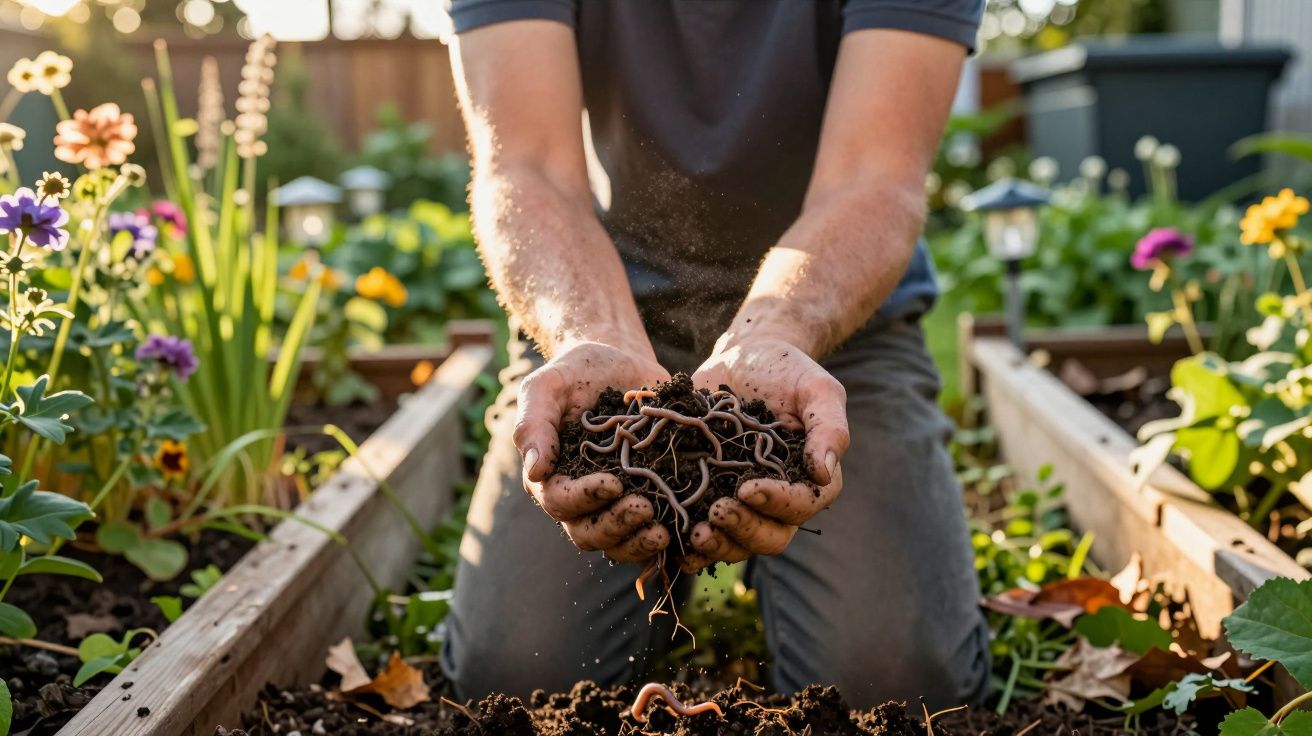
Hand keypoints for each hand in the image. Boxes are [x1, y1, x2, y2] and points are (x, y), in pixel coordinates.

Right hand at [515, 340, 672, 561]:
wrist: (621, 363)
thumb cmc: (578, 372)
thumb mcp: (548, 386)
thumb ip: (534, 423)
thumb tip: (534, 472)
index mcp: (552, 475)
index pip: (560, 501)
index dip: (584, 498)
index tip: (613, 482)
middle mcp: (580, 499)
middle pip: (588, 532)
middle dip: (616, 525)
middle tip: (646, 507)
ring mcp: (615, 504)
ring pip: (618, 542)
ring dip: (639, 542)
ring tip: (664, 530)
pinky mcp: (648, 499)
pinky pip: (649, 533)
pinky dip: (665, 538)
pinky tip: (683, 529)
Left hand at [681, 336, 846, 570]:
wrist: (743, 359)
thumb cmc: (786, 371)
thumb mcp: (815, 389)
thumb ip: (828, 427)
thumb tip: (824, 472)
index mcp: (809, 478)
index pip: (802, 504)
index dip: (777, 503)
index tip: (748, 488)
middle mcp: (778, 500)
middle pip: (770, 536)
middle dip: (744, 529)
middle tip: (717, 512)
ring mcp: (741, 503)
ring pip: (736, 543)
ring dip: (717, 545)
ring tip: (694, 534)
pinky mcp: (708, 497)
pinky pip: (702, 531)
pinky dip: (687, 545)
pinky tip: (670, 541)